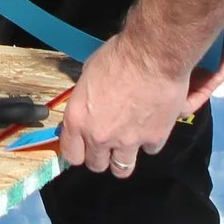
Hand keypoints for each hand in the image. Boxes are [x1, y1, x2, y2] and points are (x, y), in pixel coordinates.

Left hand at [59, 31, 194, 177]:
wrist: (152, 55)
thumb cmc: (118, 56)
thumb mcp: (89, 73)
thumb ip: (87, 98)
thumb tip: (89, 103)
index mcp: (78, 119)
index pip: (70, 154)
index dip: (77, 151)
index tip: (82, 146)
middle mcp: (99, 136)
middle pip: (96, 165)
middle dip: (100, 156)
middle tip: (106, 144)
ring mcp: (127, 141)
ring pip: (122, 168)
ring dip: (123, 158)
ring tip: (127, 144)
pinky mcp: (153, 139)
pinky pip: (150, 150)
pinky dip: (150, 141)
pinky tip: (151, 126)